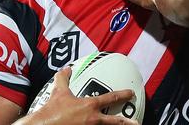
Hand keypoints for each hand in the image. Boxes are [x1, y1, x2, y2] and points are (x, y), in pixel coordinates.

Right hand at [15, 68, 137, 124]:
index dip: (123, 94)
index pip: (111, 98)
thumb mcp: (58, 92)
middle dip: (127, 122)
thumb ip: (63, 78)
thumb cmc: (52, 111)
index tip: (131, 93)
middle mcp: (93, 119)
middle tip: (136, 122)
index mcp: (90, 105)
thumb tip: (66, 69)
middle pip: (115, 121)